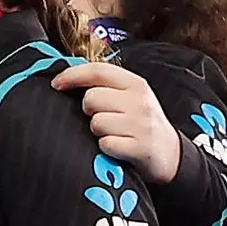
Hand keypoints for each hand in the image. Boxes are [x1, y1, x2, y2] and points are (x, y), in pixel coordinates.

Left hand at [55, 57, 183, 184]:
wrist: (170, 154)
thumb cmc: (141, 123)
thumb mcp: (130, 98)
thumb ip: (106, 86)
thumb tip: (67, 78)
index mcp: (135, 84)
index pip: (98, 71)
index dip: (72, 75)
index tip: (56, 84)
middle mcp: (140, 101)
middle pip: (91, 98)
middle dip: (88, 110)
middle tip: (103, 117)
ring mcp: (141, 124)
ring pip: (96, 122)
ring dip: (98, 131)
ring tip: (113, 133)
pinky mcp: (140, 147)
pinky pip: (105, 144)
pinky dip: (106, 148)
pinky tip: (118, 147)